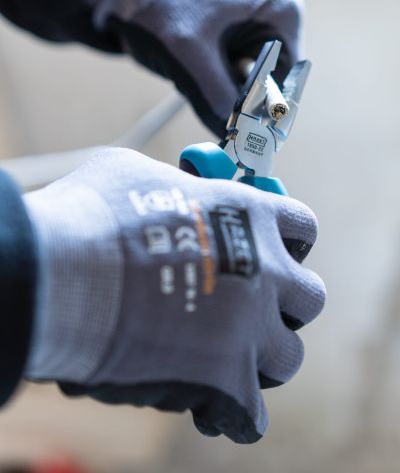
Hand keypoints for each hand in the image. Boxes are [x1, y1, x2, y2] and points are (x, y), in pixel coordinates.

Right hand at [24, 148, 324, 443]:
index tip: (270, 250)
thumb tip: (170, 192)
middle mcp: (266, 271)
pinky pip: (251, 414)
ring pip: (287, 355)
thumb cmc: (94, 215)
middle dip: (282, 304)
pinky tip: (209, 405)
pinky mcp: (226, 381)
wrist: (63, 274)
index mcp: (250, 216)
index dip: (287, 240)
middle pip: (308, 296)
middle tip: (248, 307)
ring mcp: (250, 329)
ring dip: (261, 357)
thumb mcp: (138, 175)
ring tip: (226, 356)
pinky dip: (233, 412)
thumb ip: (174, 187)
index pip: (302, 227)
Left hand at [84, 0, 303, 136]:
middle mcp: (276, 29)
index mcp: (281, 16)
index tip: (236, 133)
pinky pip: (227, 90)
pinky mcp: (234, 54)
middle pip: (267, 93)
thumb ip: (217, 99)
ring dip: (215, 94)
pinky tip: (188, 65)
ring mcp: (255, 42)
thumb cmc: (160, 3)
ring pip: (244, 96)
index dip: (262, 113)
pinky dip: (207, 89)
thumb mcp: (189, 53)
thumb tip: (238, 143)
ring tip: (189, 65)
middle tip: (201, 88)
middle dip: (234, 102)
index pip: (285, 84)